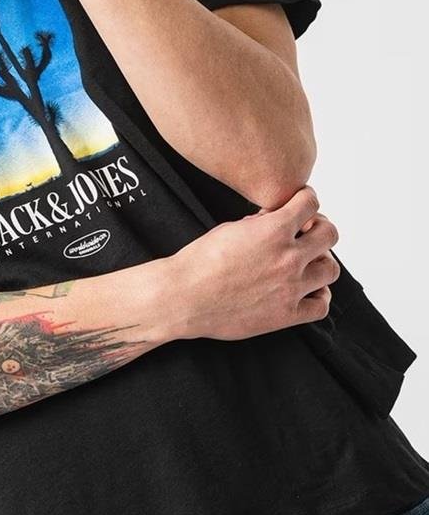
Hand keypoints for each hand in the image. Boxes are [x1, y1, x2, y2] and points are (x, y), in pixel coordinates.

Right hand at [165, 184, 340, 341]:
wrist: (184, 297)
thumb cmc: (200, 262)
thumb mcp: (229, 229)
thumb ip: (259, 224)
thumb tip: (272, 220)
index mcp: (273, 231)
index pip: (311, 204)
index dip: (308, 199)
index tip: (303, 204)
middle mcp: (288, 258)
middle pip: (330, 234)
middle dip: (320, 228)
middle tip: (308, 231)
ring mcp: (290, 288)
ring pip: (331, 269)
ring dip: (322, 261)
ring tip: (308, 261)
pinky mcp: (286, 315)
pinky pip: (321, 306)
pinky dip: (319, 296)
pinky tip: (308, 290)